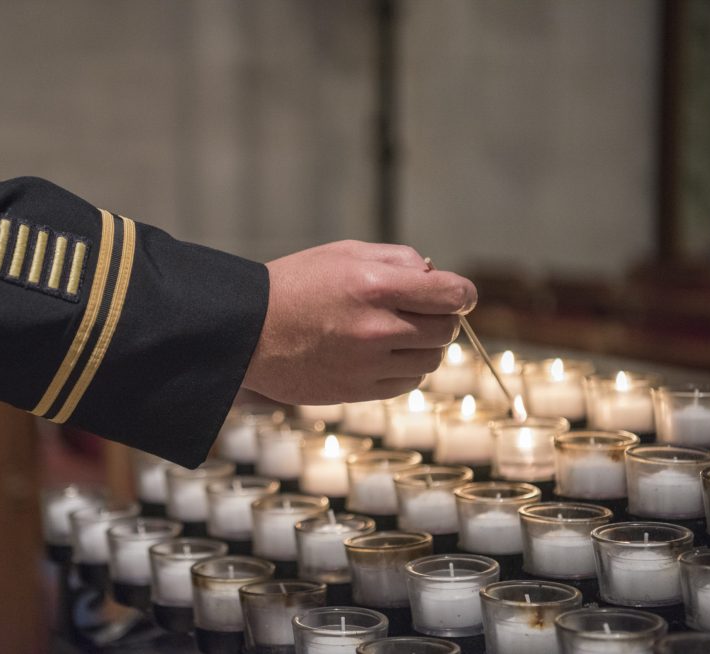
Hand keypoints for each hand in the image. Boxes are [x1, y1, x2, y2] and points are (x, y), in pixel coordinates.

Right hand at [242, 240, 476, 403]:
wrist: (247, 331)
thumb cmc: (295, 284)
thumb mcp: (344, 253)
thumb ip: (397, 259)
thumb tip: (434, 276)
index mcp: (376, 286)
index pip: (452, 294)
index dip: (462, 293)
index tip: (457, 294)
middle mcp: (378, 328)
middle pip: (445, 329)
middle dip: (440, 317)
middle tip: (418, 310)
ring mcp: (368, 364)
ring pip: (431, 360)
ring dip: (424, 346)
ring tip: (396, 333)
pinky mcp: (357, 391)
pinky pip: (407, 383)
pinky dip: (405, 369)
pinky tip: (381, 355)